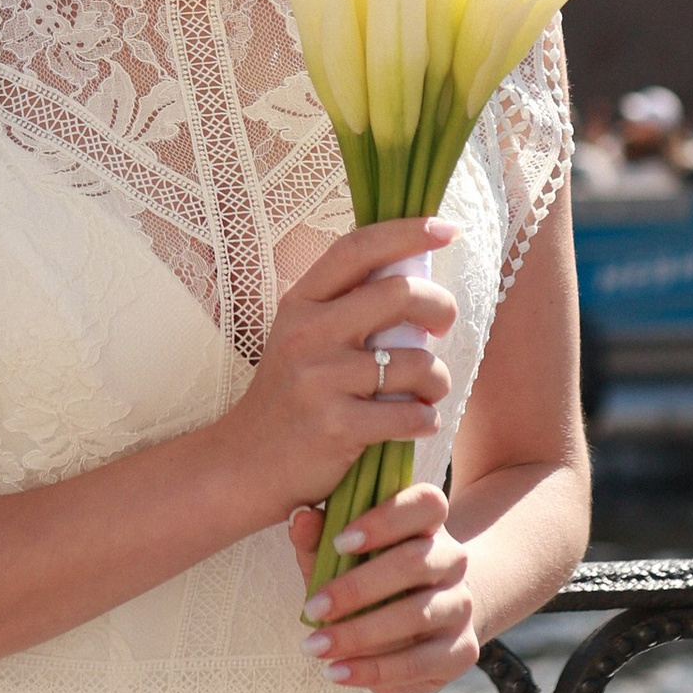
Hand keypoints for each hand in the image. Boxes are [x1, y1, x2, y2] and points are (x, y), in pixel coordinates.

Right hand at [217, 217, 457, 512]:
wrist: (245, 463)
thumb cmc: (290, 396)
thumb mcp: (303, 337)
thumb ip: (347, 306)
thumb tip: (415, 277)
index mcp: (301, 302)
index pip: (357, 249)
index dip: (407, 232)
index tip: (447, 229)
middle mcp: (306, 333)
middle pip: (399, 294)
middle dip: (440, 306)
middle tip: (444, 325)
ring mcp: (318, 379)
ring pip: (415, 362)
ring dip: (437, 379)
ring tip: (427, 391)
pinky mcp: (334, 425)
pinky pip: (409, 414)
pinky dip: (425, 420)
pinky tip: (416, 422)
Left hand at [286, 484, 478, 692]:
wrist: (426, 622)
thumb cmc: (371, 577)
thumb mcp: (342, 555)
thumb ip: (320, 537)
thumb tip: (301, 517)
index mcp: (429, 523)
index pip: (426, 503)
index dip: (386, 519)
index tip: (339, 542)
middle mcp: (453, 559)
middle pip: (416, 562)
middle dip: (358, 588)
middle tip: (313, 609)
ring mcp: (460, 606)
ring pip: (417, 615)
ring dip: (360, 634)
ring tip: (315, 647)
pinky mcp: (462, 651)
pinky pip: (419, 662)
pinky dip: (374, 670)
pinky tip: (337, 672)